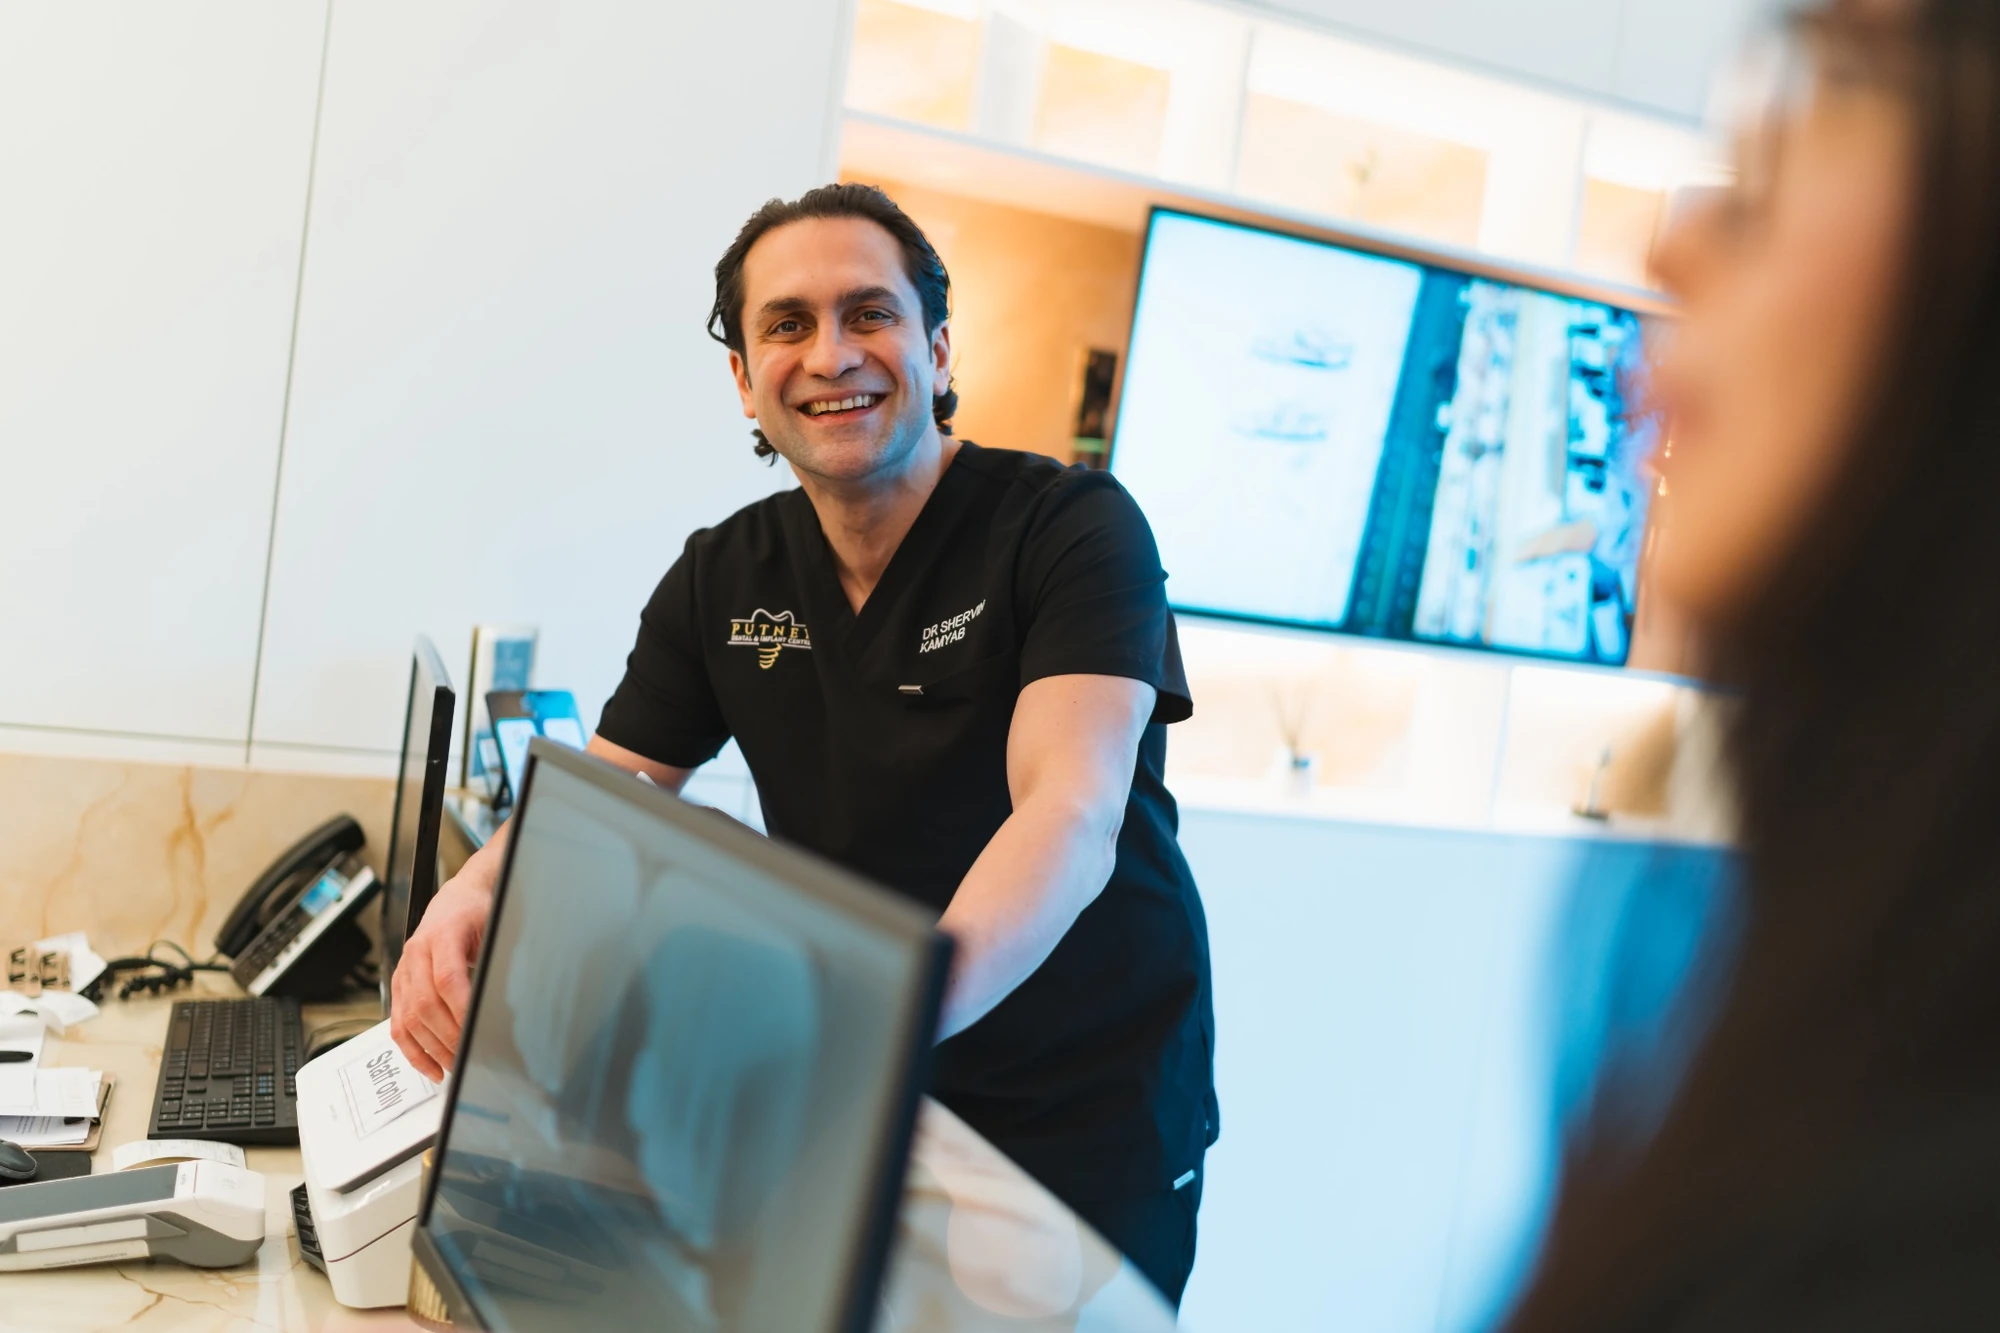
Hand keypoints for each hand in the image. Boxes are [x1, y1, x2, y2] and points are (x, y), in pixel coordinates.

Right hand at [390, 877, 491, 1080]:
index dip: (461, 1009)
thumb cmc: (479, 912)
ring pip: (409, 1018)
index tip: (477, 1032)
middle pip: (425, 1004)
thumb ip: (493, 962)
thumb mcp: (493, 929)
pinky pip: (398, 1024)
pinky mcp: (399, 984)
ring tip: (454, 1066)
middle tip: (469, 1057)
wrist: (458, 897)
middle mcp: (417, 952)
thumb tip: (501, 1006)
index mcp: (442, 934)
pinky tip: (430, 1066)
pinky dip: (412, 1050)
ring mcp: (404, 969)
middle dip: (448, 1037)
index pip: (447, 979)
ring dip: (432, 1049)